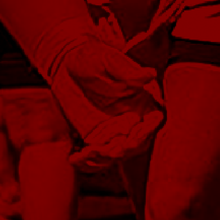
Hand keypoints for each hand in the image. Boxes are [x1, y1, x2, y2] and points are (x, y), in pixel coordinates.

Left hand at [43, 31, 163, 168]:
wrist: (64, 63)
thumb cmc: (91, 56)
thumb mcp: (108, 59)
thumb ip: (128, 70)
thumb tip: (150, 74)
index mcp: (144, 100)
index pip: (154, 120)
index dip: (148, 130)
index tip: (135, 133)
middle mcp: (133, 119)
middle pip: (137, 144)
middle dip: (124, 150)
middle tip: (107, 150)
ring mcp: (114, 131)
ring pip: (116, 155)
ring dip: (104, 160)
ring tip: (86, 153)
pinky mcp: (96, 138)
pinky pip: (96, 157)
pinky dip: (87, 163)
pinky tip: (74, 159)